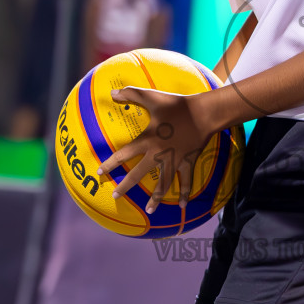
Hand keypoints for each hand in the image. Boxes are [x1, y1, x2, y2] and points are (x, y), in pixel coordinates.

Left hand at [95, 86, 218, 212]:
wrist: (203, 113)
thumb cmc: (177, 105)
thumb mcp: (152, 97)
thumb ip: (131, 94)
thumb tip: (112, 92)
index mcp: (147, 140)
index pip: (124, 154)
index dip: (110, 164)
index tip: (100, 172)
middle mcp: (158, 154)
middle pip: (138, 174)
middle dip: (125, 186)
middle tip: (115, 196)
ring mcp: (174, 160)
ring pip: (163, 184)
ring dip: (156, 198)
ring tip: (149, 211)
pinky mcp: (188, 162)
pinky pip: (186, 181)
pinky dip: (184, 193)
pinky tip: (182, 206)